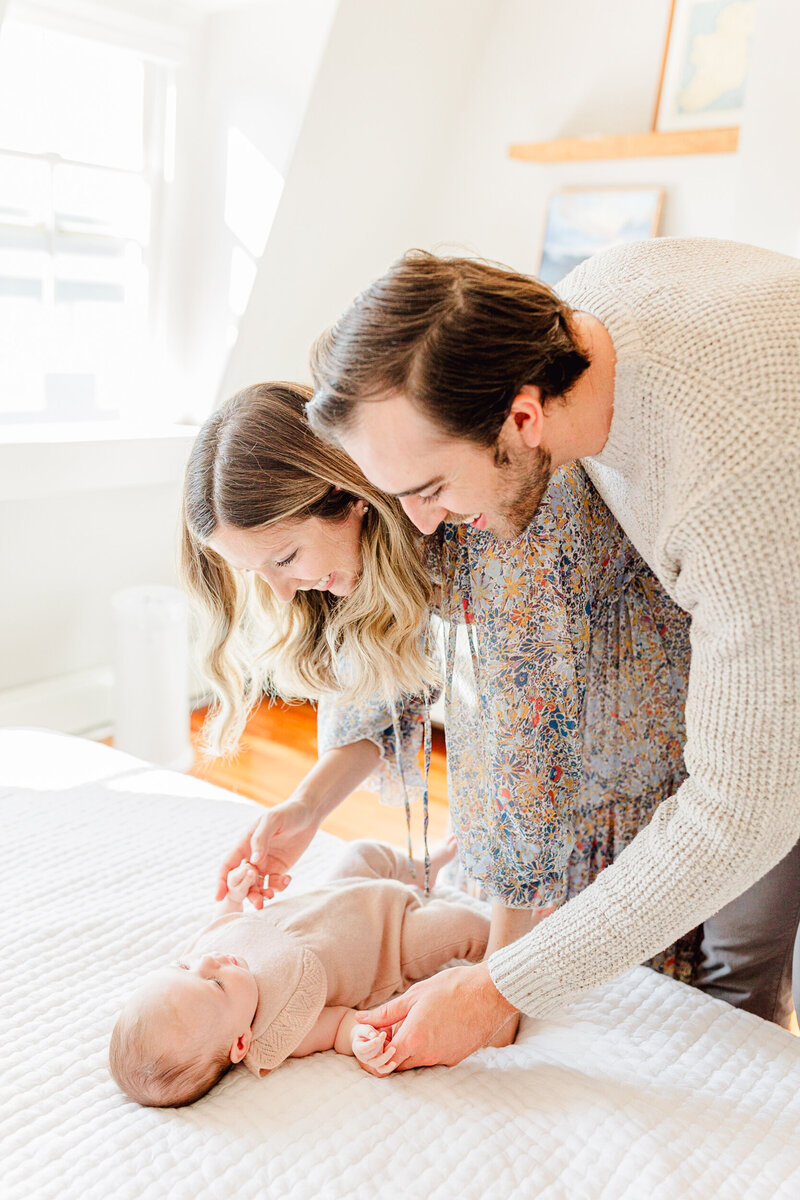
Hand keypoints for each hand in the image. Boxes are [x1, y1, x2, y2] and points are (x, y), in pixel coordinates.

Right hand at [216, 799, 318, 907]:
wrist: (308, 813)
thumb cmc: (287, 813)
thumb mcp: (272, 821)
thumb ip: (261, 839)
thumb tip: (253, 862)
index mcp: (244, 844)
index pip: (228, 865)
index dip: (221, 881)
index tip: (219, 897)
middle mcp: (252, 856)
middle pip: (242, 881)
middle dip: (247, 894)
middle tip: (258, 903)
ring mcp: (265, 863)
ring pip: (257, 886)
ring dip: (261, 895)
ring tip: (271, 897)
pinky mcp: (279, 868)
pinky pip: (273, 883)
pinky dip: (278, 887)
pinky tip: (287, 879)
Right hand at [351, 1024, 396, 1076]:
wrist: (366, 1038)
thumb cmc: (365, 1032)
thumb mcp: (363, 1029)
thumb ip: (367, 1031)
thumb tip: (374, 1036)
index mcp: (358, 1048)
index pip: (364, 1048)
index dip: (371, 1044)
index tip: (377, 1038)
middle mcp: (364, 1057)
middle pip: (372, 1054)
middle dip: (379, 1044)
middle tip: (383, 1033)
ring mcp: (371, 1061)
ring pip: (377, 1063)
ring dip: (385, 1056)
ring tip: (393, 1048)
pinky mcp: (378, 1063)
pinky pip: (382, 1069)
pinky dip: (387, 1068)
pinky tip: (393, 1063)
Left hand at [357, 963, 518, 1069]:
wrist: (491, 993)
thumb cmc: (452, 988)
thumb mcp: (414, 996)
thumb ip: (386, 1012)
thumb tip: (361, 1020)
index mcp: (412, 1040)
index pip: (383, 1064)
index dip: (375, 1055)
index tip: (377, 1039)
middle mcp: (427, 1056)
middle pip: (399, 1065)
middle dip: (392, 1052)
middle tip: (394, 1028)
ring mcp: (444, 1059)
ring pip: (418, 1061)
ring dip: (412, 1048)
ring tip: (418, 1021)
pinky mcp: (458, 1058)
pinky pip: (436, 1058)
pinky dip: (430, 1047)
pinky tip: (437, 1026)